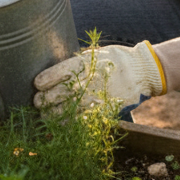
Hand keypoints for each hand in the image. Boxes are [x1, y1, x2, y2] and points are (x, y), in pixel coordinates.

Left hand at [33, 42, 165, 112]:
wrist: (142, 71)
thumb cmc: (115, 60)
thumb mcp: (95, 54)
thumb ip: (76, 63)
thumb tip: (53, 73)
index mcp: (87, 63)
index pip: (59, 73)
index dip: (45, 80)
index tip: (37, 84)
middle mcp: (90, 81)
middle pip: (59, 94)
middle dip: (44, 100)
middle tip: (37, 101)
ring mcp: (96, 98)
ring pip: (67, 111)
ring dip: (51, 115)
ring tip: (43, 115)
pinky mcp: (103, 110)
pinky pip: (80, 121)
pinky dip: (67, 124)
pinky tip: (58, 125)